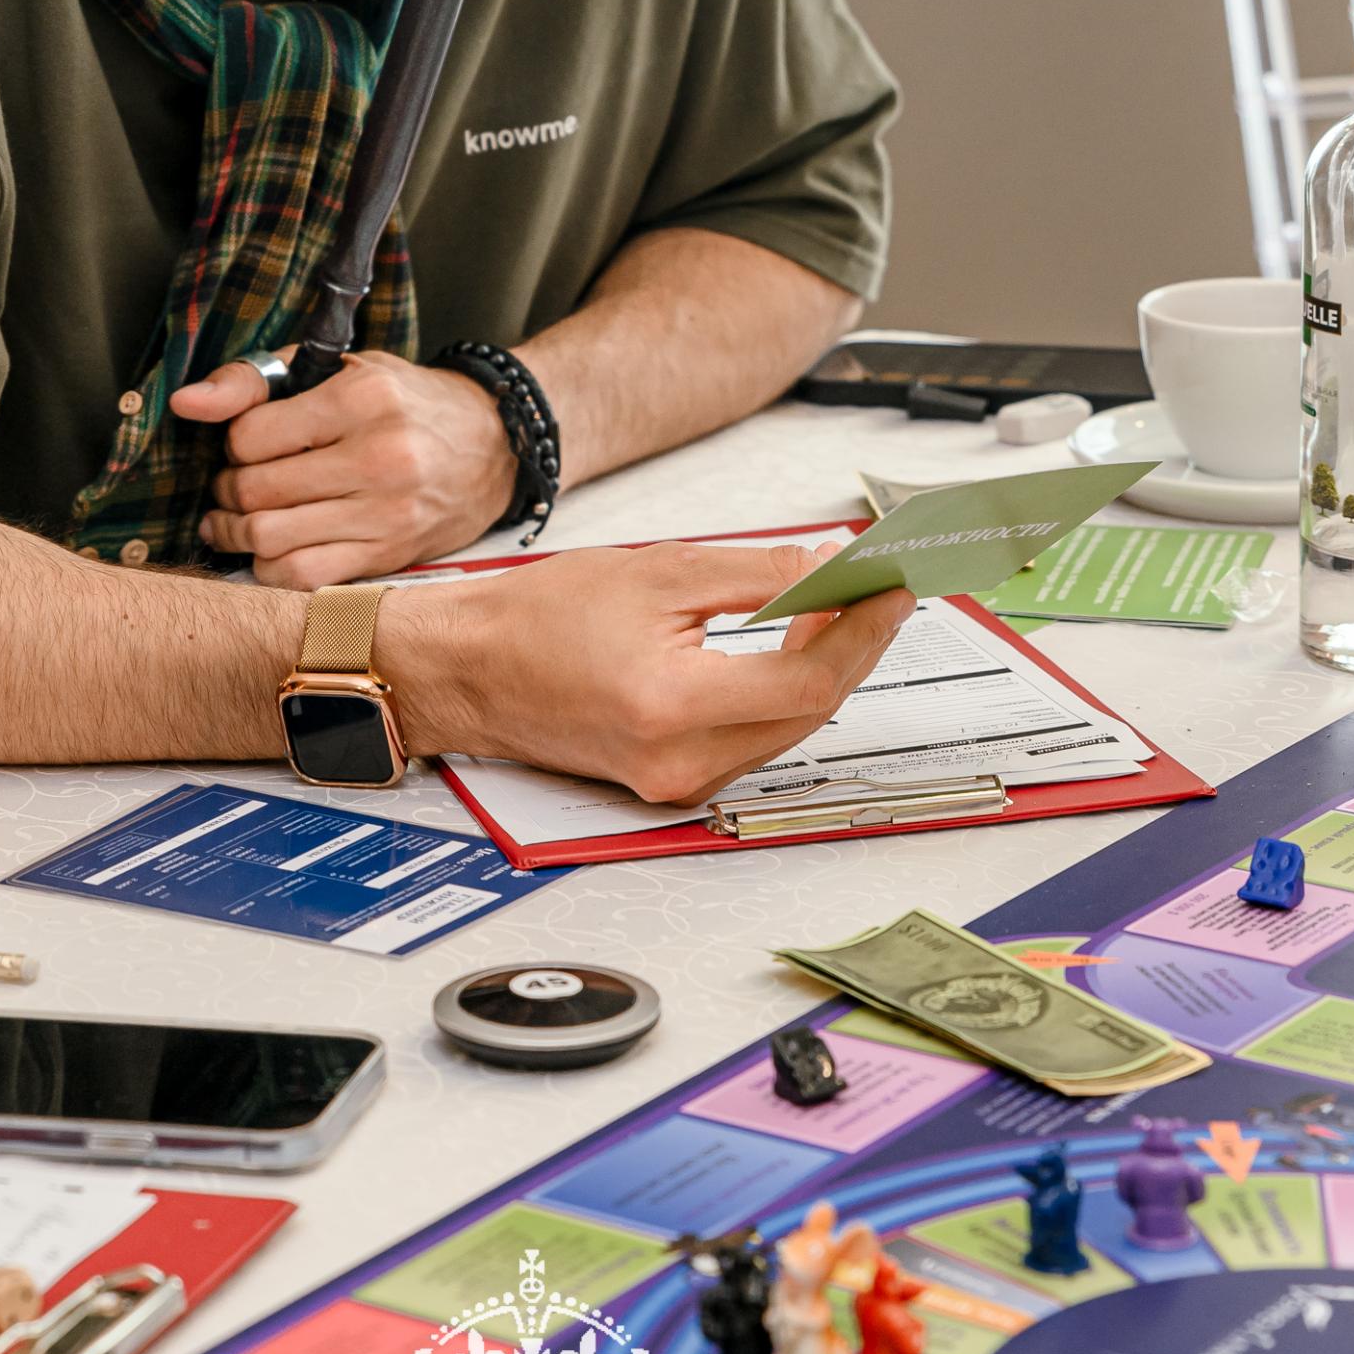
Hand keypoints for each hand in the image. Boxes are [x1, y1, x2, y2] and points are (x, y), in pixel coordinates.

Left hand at [172, 349, 518, 584]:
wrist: (494, 445)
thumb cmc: (405, 401)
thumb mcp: (340, 368)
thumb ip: (256, 380)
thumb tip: (186, 404)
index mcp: (364, 398)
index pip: (251, 436)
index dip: (232, 444)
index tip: (244, 445)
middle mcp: (380, 457)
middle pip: (256, 492)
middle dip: (227, 491)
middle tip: (232, 485)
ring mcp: (387, 513)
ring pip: (270, 540)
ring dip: (238, 534)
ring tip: (236, 520)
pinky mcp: (390, 555)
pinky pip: (303, 577)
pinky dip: (270, 568)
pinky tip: (271, 549)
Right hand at [381, 541, 915, 803]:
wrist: (463, 669)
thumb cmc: (533, 620)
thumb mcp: (657, 571)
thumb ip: (755, 575)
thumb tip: (826, 572)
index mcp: (672, 708)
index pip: (808, 682)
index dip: (861, 631)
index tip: (889, 586)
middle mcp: (678, 763)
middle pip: (808, 712)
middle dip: (851, 646)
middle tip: (874, 589)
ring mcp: (674, 782)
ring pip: (786, 730)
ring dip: (819, 670)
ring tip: (837, 609)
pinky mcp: (668, 781)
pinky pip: (752, 739)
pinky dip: (780, 693)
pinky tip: (789, 646)